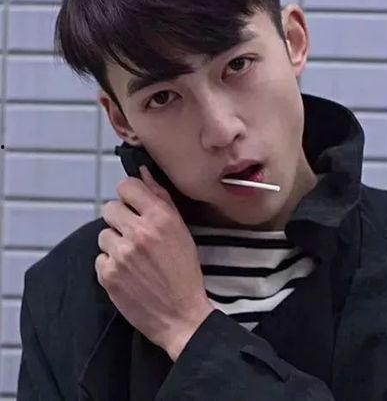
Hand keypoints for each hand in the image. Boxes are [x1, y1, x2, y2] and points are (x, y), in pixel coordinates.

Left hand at [96, 165, 214, 360]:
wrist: (181, 315)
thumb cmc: (185, 270)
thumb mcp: (181, 230)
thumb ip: (160, 198)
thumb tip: (142, 172)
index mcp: (160, 217)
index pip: (126, 186)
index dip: (129, 195)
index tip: (135, 205)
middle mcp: (139, 232)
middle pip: (110, 207)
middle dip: (120, 219)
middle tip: (134, 234)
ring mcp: (121, 254)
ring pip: (103, 233)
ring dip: (115, 242)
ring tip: (132, 257)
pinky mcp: (107, 274)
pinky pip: (100, 257)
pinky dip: (111, 263)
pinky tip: (127, 273)